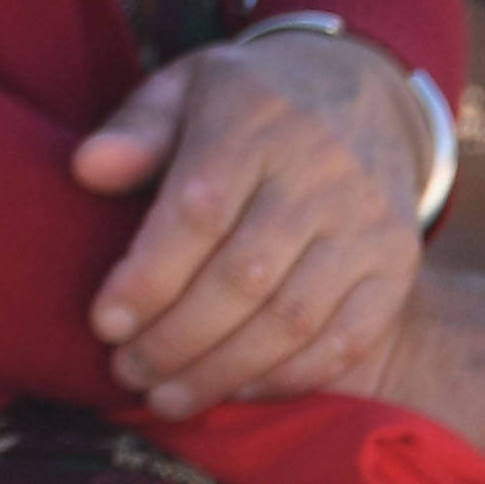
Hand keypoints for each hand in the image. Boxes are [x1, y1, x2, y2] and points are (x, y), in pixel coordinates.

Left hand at [72, 28, 427, 415]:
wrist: (363, 90)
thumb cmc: (248, 100)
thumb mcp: (187, 87)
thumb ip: (137, 130)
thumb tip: (87, 169)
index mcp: (257, 120)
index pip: (199, 212)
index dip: (150, 276)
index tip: (104, 322)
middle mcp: (321, 172)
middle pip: (245, 276)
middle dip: (177, 337)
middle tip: (126, 369)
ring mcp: (367, 222)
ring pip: (293, 317)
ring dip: (223, 369)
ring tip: (166, 396)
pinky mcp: (397, 265)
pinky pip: (347, 340)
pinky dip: (286, 377)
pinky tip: (234, 390)